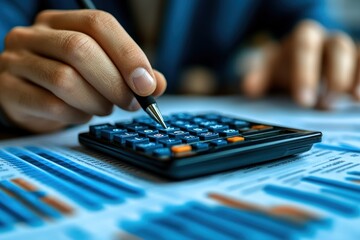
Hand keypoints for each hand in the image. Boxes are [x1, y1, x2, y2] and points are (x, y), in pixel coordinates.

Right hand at [0, 10, 166, 132]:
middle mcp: (34, 35)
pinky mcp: (9, 91)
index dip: (127, 53)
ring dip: (96, 101)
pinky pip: (51, 106)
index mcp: (60, 21)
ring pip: (65, 79)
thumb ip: (129, 73)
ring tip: (104, 108)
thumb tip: (156, 84)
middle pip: (80, 49)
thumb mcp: (101, 68)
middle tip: (132, 103)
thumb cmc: (70, 78)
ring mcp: (16, 61)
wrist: (28, 95)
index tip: (146, 84)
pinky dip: (76, 115)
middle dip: (115, 83)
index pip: (97, 23)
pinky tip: (82, 114)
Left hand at [241, 20, 358, 108]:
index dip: (305, 71)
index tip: (303, 99)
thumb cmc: (285, 66)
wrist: (297, 65)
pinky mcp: (356, 62)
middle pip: (337, 48)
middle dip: (333, 76)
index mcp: (303, 38)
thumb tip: (249, 88)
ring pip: (356, 54)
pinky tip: (359, 98)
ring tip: (351, 99)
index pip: (305, 45)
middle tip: (324, 104)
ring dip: (355, 77)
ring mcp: (345, 50)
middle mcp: (327, 40)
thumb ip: (259, 76)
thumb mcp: (269, 70)